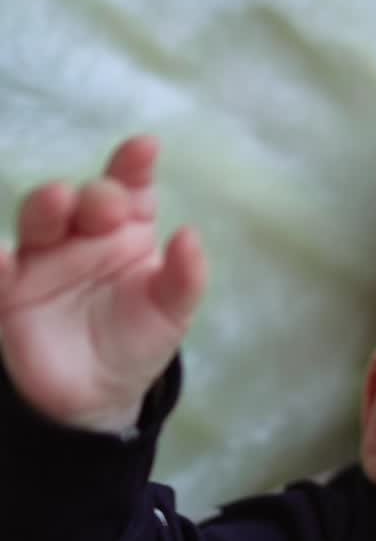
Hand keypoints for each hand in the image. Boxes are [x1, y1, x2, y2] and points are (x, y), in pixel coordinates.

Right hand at [0, 135, 205, 431]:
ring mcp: (43, 258)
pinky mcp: (10, 290)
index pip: (131, 189)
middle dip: (96, 195)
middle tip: (106, 204)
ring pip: (39, 220)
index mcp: (126, 232)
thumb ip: (185, 277)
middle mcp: (82, 235)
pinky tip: (1, 258)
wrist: (99, 392)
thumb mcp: (171, 312)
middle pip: (85, 201)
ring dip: (46, 207)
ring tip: (59, 201)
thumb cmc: (138, 338)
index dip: (134, 166)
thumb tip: (190, 234)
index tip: (146, 148)